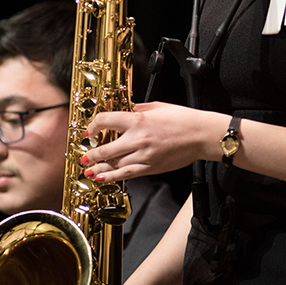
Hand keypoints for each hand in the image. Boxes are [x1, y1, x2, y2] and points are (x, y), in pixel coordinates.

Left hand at [81, 101, 214, 182]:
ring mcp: (144, 156)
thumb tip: (123, 109)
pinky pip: (127, 174)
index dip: (93, 126)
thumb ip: (137, 108)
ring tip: (88, 169)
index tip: (89, 130)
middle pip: (106, 149)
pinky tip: (104, 178)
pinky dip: (113, 177)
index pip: (106, 122)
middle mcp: (138, 140)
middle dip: (91, 153)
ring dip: (98, 168)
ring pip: (114, 165)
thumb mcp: (156, 106)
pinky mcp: (151, 168)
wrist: (201, 135)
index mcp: (138, 120)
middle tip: (84, 154)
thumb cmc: (182, 119)